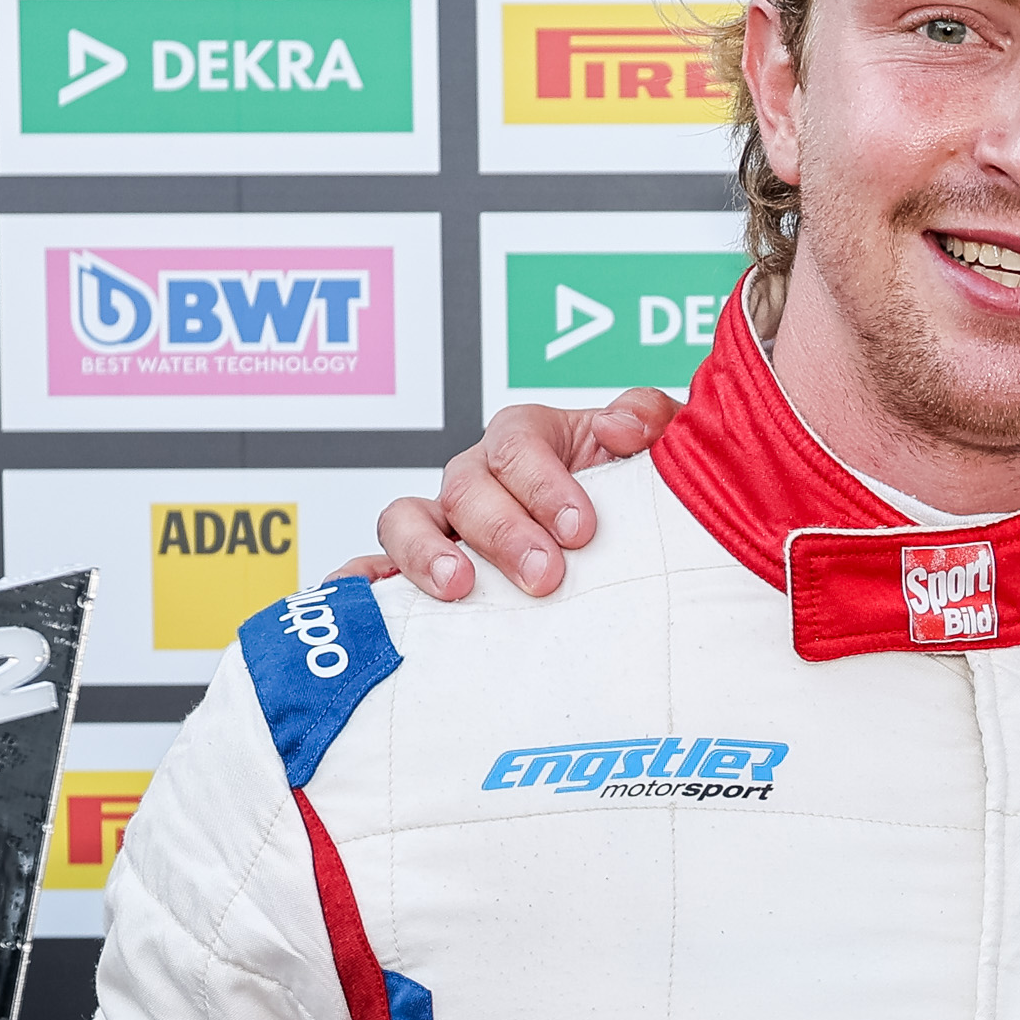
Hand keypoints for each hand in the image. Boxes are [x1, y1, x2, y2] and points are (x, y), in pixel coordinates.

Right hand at [343, 391, 680, 602]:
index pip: (517, 441)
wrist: (630, 557)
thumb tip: (622, 427)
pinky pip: (374, 571)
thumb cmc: (635, 498)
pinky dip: (361, 581)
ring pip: (406, 519)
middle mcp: (479, 479)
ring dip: (427, 552)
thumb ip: (648, 419)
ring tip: (460, 588)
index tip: (581, 528)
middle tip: (545, 574)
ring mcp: (443, 526)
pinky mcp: (421, 573)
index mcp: (528, 440)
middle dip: (504, 531)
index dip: (543, 482)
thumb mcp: (657, 450)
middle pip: (465, 486)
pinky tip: (368, 601)